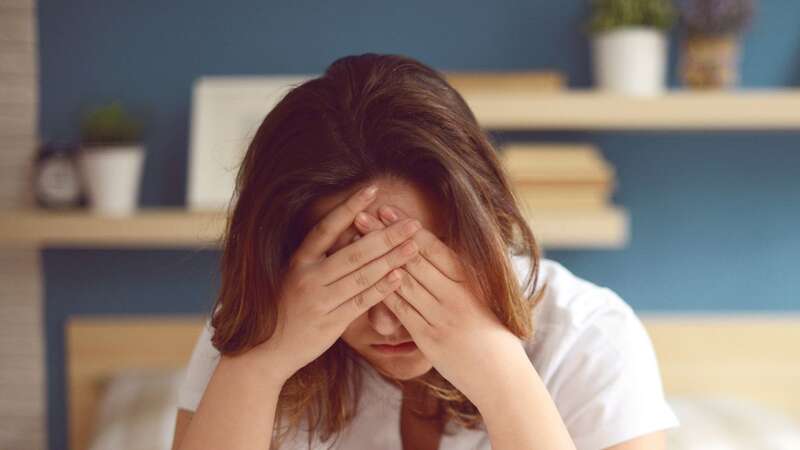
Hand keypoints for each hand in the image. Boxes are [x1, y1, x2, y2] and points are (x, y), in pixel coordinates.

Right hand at [249, 186, 422, 383]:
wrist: (267, 351)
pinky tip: (399, 277)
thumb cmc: (287, 309)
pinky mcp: (329, 323)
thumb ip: (323, 257)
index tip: (372, 189)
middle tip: (412, 223)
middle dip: (386, 236)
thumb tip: (356, 231)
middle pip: (353, 252)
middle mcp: (307, 277)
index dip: (349, 207)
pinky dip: (381, 289)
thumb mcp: (297, 276)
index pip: (326, 227)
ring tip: (414, 246)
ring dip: (391, 260)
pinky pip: (361, 302)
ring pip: (361, 276)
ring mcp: (319, 300)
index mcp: (298, 261)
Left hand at [352, 205, 529, 408]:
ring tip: (357, 241)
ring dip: (377, 259)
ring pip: (404, 282)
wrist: (502, 376)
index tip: (388, 209)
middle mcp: (456, 295)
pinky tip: (365, 277)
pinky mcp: (429, 339)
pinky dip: (383, 291)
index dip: (408, 227)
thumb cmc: (495, 332)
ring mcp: (442, 317)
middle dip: (385, 236)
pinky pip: (401, 310)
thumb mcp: (487, 295)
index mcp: (471, 280)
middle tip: (362, 215)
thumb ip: (464, 273)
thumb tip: (439, 246)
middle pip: (413, 259)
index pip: (434, 248)